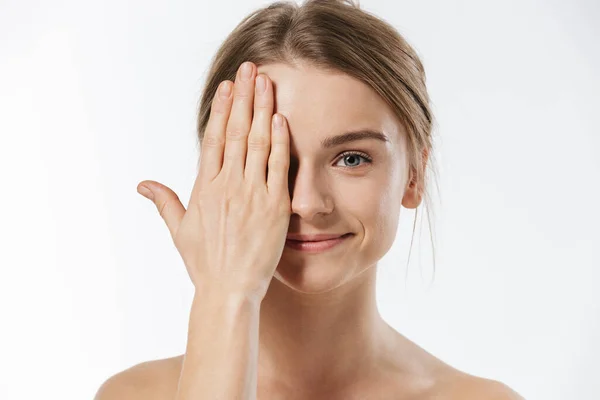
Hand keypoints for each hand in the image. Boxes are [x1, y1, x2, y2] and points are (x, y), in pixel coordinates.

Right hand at [136, 61, 290, 302]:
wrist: (229, 290)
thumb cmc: (204, 263)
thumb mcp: (179, 231)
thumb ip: (164, 202)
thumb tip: (142, 184)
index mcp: (205, 189)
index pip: (213, 139)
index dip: (221, 110)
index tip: (228, 87)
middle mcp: (227, 186)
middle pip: (236, 132)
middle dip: (244, 98)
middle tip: (250, 69)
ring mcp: (252, 195)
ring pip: (258, 143)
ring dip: (262, 110)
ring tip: (267, 83)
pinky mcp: (274, 207)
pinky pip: (277, 168)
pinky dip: (280, 143)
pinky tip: (280, 119)